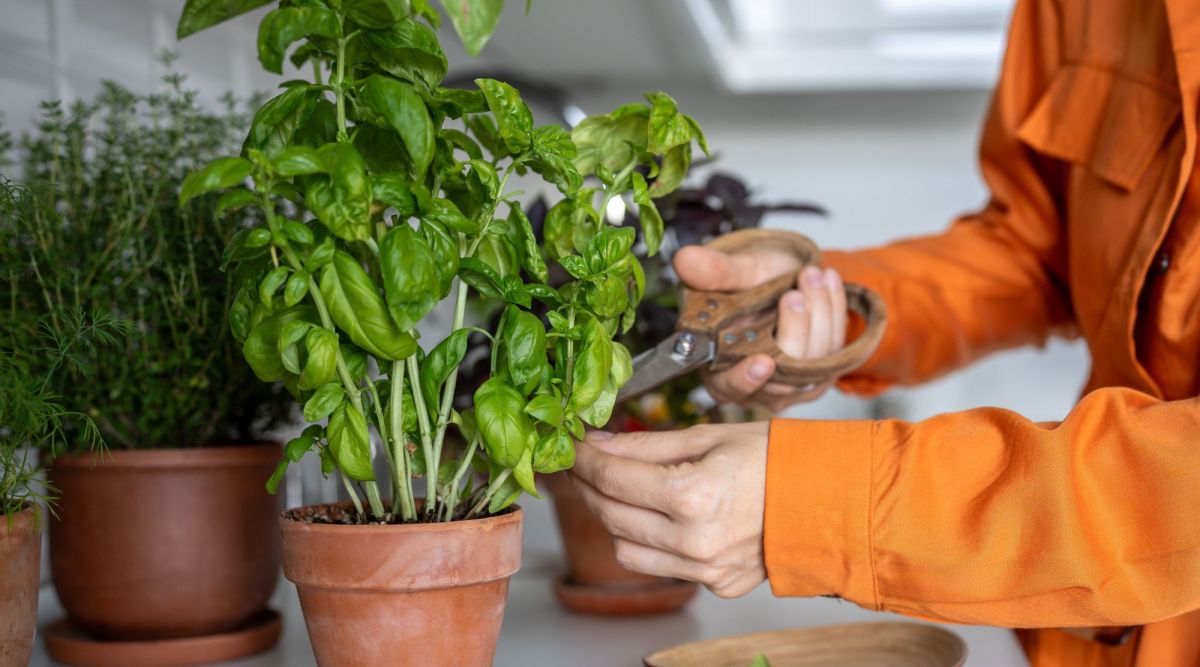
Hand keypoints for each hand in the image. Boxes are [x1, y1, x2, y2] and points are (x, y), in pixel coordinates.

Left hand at [571, 422, 768, 597]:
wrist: (832, 497)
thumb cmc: (777, 458)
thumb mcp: (708, 436)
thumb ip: (646, 445)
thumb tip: (599, 444)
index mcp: (692, 495)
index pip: (612, 477)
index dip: (583, 459)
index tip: (573, 446)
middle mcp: (694, 540)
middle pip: (610, 515)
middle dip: (589, 486)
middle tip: (585, 465)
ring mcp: (706, 569)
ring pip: (626, 550)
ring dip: (613, 519)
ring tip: (619, 491)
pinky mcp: (717, 585)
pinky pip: (662, 568)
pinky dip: (649, 543)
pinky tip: (657, 517)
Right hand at [673, 245, 847, 410]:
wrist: (783, 277)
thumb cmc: (751, 281)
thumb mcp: (733, 272)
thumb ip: (714, 271)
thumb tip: (685, 259)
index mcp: (720, 368)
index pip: (730, 387)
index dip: (745, 379)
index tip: (763, 361)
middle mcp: (757, 385)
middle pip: (782, 375)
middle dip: (795, 328)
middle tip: (795, 291)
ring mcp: (792, 383)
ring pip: (815, 361)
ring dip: (819, 313)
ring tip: (812, 275)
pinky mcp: (822, 373)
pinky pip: (837, 348)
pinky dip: (834, 310)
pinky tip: (828, 282)